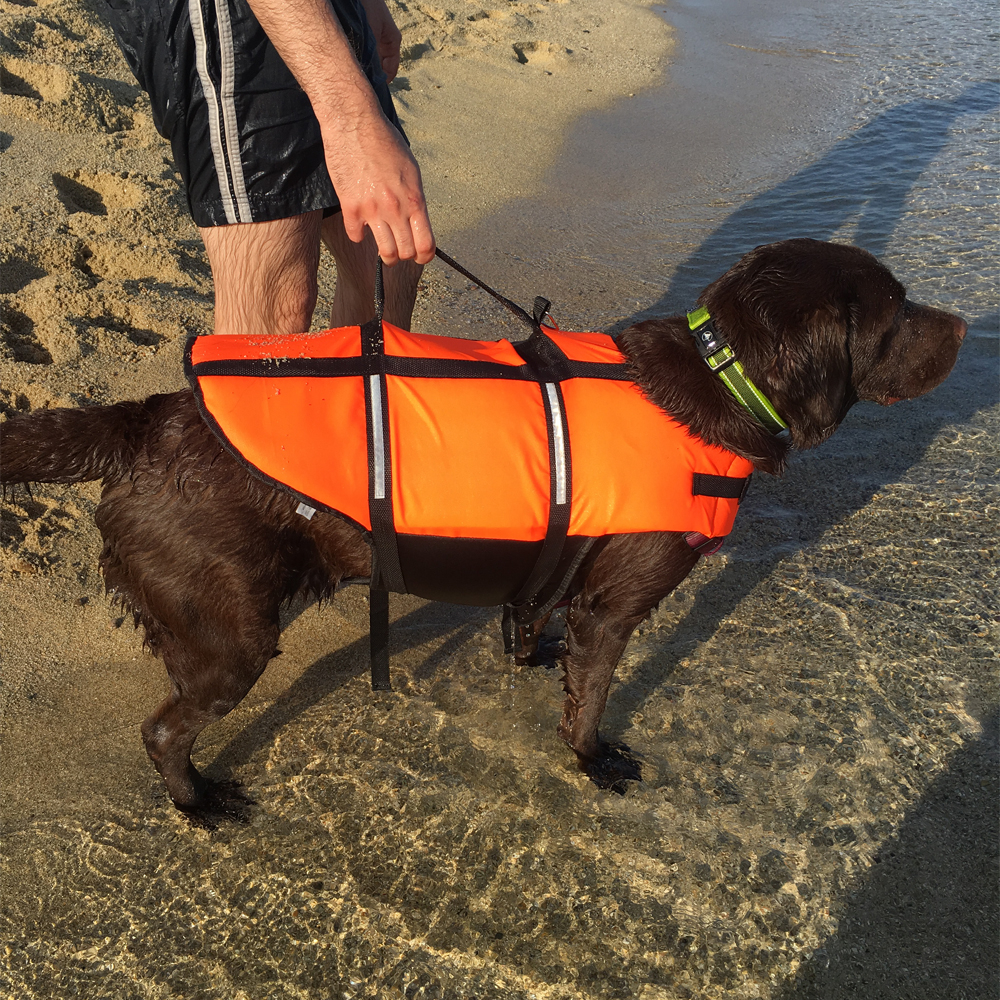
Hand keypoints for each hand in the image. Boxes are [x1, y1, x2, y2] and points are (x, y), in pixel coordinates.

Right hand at [245, 0, 433, 262]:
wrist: (353, 122)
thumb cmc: (384, 141)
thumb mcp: (411, 169)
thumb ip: (414, 197)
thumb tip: (417, 220)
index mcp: (415, 198)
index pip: (426, 244)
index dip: (424, 256)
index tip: (420, 257)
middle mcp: (396, 208)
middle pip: (406, 252)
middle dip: (405, 255)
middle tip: (399, 249)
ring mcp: (372, 209)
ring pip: (385, 252)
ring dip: (385, 253)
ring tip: (383, 246)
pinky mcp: (350, 206)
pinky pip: (356, 236)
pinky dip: (358, 234)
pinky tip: (358, 224)